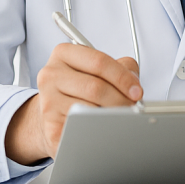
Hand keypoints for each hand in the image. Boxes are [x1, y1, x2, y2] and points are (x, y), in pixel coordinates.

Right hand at [5, 43, 141, 163]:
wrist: (55, 113)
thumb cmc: (84, 87)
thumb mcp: (101, 69)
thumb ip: (123, 68)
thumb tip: (134, 88)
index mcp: (64, 53)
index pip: (99, 62)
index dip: (123, 77)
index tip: (137, 91)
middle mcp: (50, 75)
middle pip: (95, 87)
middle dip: (121, 100)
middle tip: (133, 108)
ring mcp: (47, 101)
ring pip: (89, 109)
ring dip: (112, 116)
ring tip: (120, 116)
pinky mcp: (50, 127)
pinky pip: (82, 128)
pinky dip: (98, 129)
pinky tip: (104, 128)